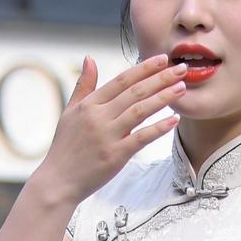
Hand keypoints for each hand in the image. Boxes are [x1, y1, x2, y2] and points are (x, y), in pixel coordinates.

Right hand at [37, 55, 188, 205]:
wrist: (58, 181)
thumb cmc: (65, 148)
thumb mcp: (70, 112)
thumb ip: (83, 86)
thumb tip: (90, 58)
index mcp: (89, 104)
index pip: (121, 80)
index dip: (144, 68)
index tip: (162, 59)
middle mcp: (98, 116)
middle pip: (134, 92)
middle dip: (160, 78)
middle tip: (181, 69)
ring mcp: (107, 136)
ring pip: (140, 110)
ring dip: (163, 98)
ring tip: (182, 88)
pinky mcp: (115, 156)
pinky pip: (141, 138)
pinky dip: (159, 128)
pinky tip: (174, 119)